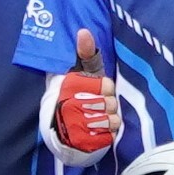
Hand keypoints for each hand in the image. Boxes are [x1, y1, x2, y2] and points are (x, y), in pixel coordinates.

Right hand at [48, 31, 123, 155]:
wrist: (61, 130)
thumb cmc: (76, 95)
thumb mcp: (81, 72)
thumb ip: (85, 53)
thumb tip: (84, 31)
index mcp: (72, 86)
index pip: (107, 86)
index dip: (107, 89)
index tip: (99, 91)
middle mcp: (73, 105)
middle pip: (111, 104)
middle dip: (109, 106)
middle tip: (98, 107)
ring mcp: (78, 126)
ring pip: (112, 121)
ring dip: (109, 121)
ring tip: (98, 119)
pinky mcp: (84, 143)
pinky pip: (108, 138)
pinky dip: (107, 135)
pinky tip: (97, 132)